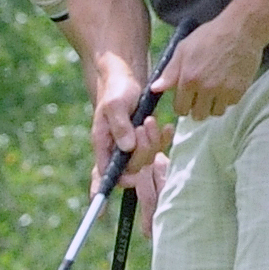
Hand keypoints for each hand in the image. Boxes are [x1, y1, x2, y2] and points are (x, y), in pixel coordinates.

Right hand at [89, 50, 166, 200]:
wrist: (126, 76)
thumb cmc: (116, 89)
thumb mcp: (115, 104)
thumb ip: (119, 126)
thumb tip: (126, 148)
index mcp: (102, 145)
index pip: (105, 175)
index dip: (107, 192)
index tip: (120, 192)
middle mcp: (115, 151)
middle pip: (132, 168)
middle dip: (143, 151)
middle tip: (146, 126)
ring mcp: (130, 148)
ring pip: (146, 160)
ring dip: (154, 143)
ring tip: (153, 121)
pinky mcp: (143, 142)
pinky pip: (156, 151)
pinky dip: (163, 141)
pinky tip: (165, 128)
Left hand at [164, 8, 263, 119]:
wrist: (241, 29)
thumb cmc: (210, 36)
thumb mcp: (184, 49)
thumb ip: (169, 72)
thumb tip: (154, 90)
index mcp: (188, 79)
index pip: (180, 109)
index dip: (182, 104)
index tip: (186, 97)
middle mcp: (205, 88)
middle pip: (197, 115)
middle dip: (196, 107)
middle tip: (200, 95)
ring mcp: (224, 91)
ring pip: (214, 113)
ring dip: (212, 105)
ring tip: (214, 90)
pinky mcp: (239, 91)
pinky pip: (229, 105)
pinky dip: (227, 99)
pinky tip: (226, 84)